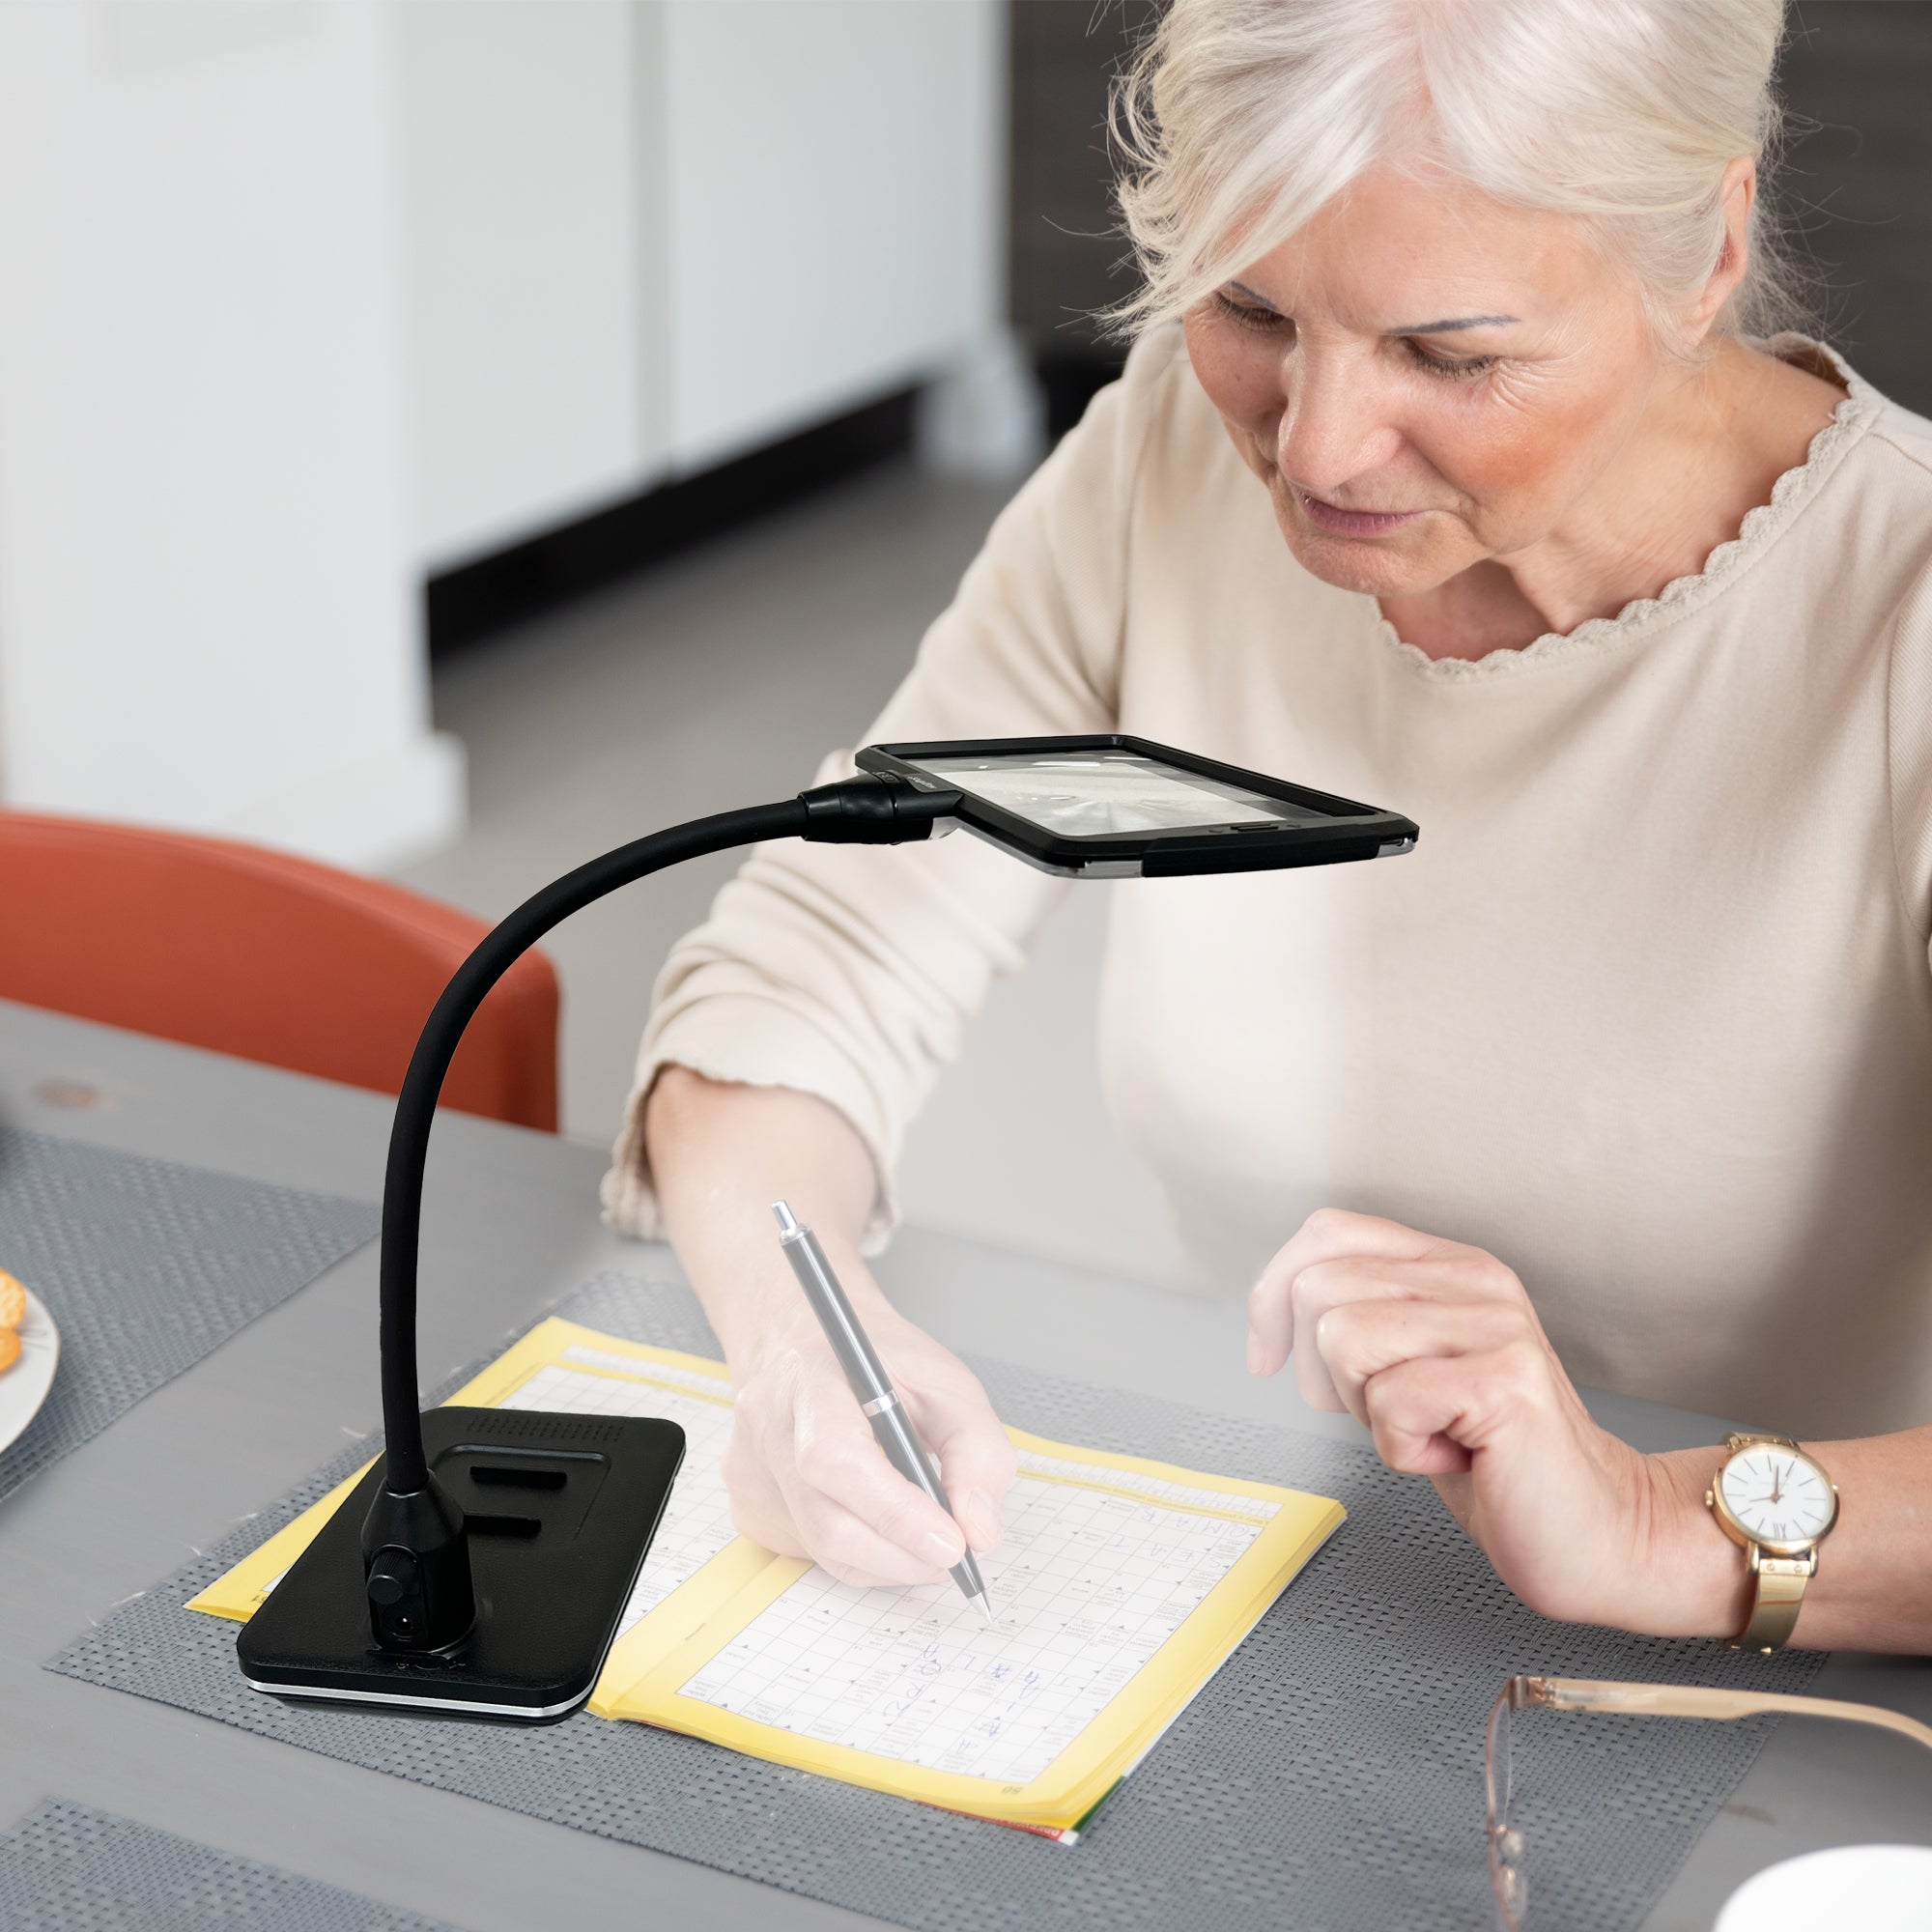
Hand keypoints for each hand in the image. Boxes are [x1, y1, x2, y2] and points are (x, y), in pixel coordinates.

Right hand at [723, 1285, 1017, 1588]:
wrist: (813, 1342)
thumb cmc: (881, 1362)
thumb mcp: (949, 1382)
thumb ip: (978, 1452)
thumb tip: (978, 1530)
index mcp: (811, 1377)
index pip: (838, 1458)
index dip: (896, 1512)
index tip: (952, 1541)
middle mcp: (766, 1424)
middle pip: (827, 1520)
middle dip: (902, 1553)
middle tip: (954, 1555)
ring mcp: (750, 1470)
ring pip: (822, 1549)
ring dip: (888, 1561)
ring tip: (928, 1543)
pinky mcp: (750, 1505)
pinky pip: (812, 1553)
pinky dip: (862, 1555)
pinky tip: (883, 1528)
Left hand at [1246, 1209, 1741, 1636]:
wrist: (1595, 1531)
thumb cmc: (1492, 1461)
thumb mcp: (1405, 1373)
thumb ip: (1358, 1321)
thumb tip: (1273, 1304)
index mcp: (1448, 1267)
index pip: (1328, 1233)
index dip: (1273, 1292)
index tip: (1267, 1356)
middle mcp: (1475, 1280)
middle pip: (1319, 1289)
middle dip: (1325, 1373)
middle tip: (1394, 1415)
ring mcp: (1495, 1325)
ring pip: (1343, 1339)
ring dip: (1368, 1411)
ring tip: (1431, 1432)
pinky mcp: (1505, 1380)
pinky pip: (1389, 1403)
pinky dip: (1402, 1451)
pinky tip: (1456, 1458)